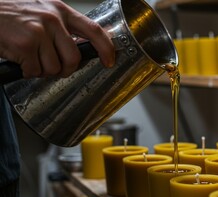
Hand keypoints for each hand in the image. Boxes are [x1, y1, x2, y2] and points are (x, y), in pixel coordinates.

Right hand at [0, 0, 114, 77]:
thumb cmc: (12, 16)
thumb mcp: (42, 13)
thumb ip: (63, 28)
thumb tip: (81, 46)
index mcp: (60, 10)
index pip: (93, 30)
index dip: (106, 48)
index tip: (110, 60)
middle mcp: (52, 19)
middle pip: (74, 58)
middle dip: (65, 69)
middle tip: (53, 67)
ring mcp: (38, 32)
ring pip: (54, 68)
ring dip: (42, 70)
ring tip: (31, 58)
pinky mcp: (25, 45)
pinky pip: (35, 70)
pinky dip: (27, 71)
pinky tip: (20, 59)